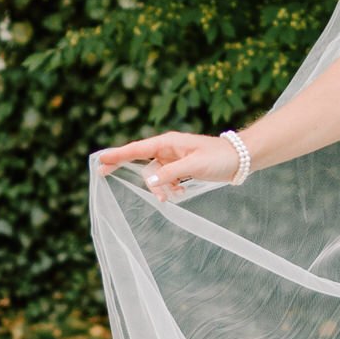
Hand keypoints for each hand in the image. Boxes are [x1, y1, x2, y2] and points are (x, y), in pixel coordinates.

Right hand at [96, 130, 242, 199]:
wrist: (239, 159)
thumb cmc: (217, 157)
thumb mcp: (193, 165)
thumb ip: (169, 173)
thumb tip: (148, 182)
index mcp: (168, 143)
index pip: (137, 149)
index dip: (118, 155)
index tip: (100, 160)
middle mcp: (168, 149)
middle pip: (142, 163)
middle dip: (136, 175)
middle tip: (104, 174)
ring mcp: (174, 159)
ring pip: (156, 176)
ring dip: (161, 188)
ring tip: (174, 195)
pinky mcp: (182, 167)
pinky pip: (167, 180)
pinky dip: (171, 188)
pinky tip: (181, 192)